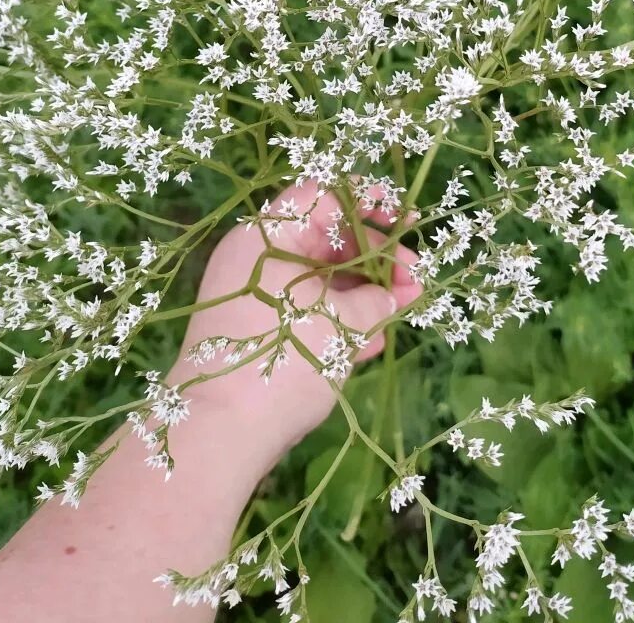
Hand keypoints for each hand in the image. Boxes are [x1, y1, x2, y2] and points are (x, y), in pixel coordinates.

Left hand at [166, 180, 420, 479]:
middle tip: (416, 280)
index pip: (322, 197)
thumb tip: (395, 292)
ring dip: (365, 292)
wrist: (217, 436)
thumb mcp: (343, 324)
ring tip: (407, 308)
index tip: (405, 219)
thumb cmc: (283, 362)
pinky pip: (307, 311)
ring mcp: (256, 298)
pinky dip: (341, 319)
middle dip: (377, 259)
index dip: (369, 201)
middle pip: (327, 240)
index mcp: (268, 237)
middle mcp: (258, 259)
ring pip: (321, 279)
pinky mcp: (259, 334)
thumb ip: (377, 298)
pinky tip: (375, 341)